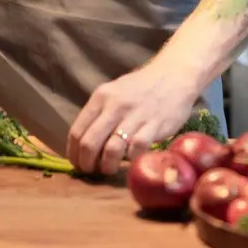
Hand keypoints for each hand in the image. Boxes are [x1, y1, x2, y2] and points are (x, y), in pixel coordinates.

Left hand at [67, 61, 201, 174]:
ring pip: (111, 150)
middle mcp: (115, 105)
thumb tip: (84, 144)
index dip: (73, 153)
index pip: (77, 131)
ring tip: (110, 169)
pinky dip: (131, 160)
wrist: (174, 75)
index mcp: (101, 97)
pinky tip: (131, 160)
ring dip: (107, 166)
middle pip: (90, 143)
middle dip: (87, 164)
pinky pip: (136, 150)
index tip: (78, 164)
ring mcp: (135, 116)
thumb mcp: (114, 93)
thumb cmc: (141, 87)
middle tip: (92, 172)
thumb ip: (99, 114)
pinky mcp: (155, 125)